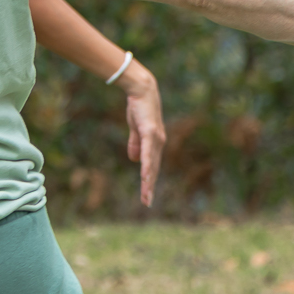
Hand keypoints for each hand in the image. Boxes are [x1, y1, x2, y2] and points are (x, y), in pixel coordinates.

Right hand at [118, 63, 164, 205]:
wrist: (142, 90)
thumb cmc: (139, 107)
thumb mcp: (135, 128)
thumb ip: (135, 143)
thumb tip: (134, 159)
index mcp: (155, 143)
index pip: (152, 166)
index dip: (149, 180)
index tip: (146, 195)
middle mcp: (159, 143)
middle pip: (154, 169)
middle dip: (149, 187)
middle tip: (147, 203)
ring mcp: (156, 139)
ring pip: (151, 165)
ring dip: (148, 181)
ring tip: (146, 195)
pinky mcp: (151, 133)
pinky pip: (148, 153)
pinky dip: (147, 166)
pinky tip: (145, 176)